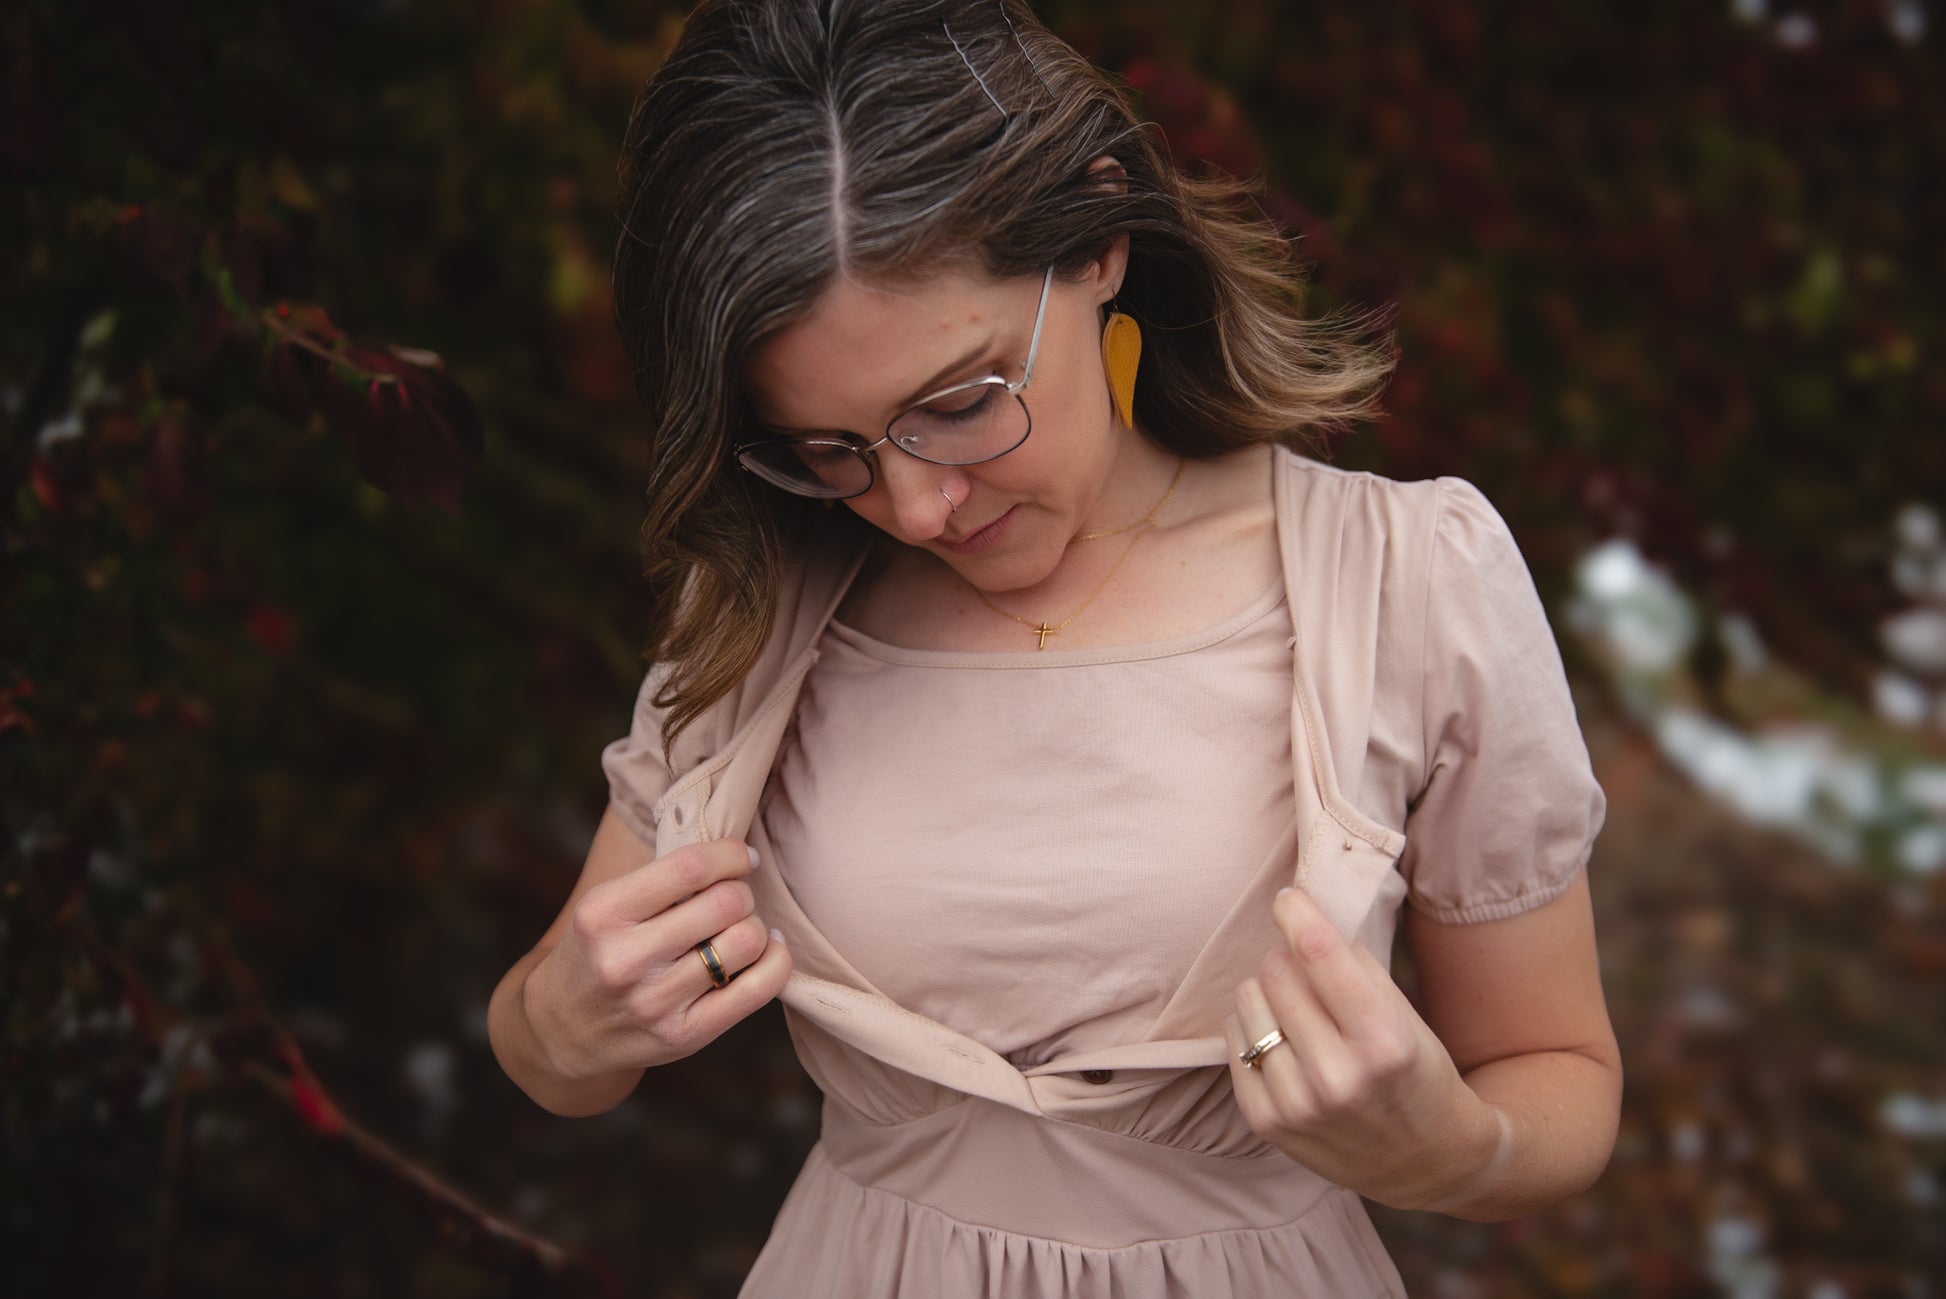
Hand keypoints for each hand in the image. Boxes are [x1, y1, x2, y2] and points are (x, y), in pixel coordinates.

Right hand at [522, 838, 790, 1081]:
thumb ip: (661, 881)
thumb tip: (738, 853)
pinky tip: (766, 951)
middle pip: (726, 903)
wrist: (563, 1031)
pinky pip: (757, 990)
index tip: (742, 858)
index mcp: (603, 913)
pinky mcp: (684, 1036)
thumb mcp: (606, 907)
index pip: (690, 867)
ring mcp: (654, 1002)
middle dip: (742, 892)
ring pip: (746, 942)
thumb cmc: (599, 952)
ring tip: (741, 928)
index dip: (731, 855)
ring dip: (755, 927)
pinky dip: (775, 962)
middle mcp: (625, 959)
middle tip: (735, 898)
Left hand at [1225, 887, 1505, 1209]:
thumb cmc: (1417, 1073)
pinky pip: (1233, 1041)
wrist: (1426, 1160)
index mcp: (1383, 1041)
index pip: (1318, 953)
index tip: (1287, 898)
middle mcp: (1337, 1076)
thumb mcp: (1405, 1017)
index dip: (1296, 913)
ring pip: (1248, 1002)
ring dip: (1268, 995)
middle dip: (1289, 961)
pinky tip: (1282, 1042)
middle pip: (1276, 972)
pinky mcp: (1266, 1122)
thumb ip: (1356, 966)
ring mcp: (1298, 1104)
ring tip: (1298, 1014)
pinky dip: (1252, 1030)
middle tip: (1309, 976)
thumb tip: (1303, 914)